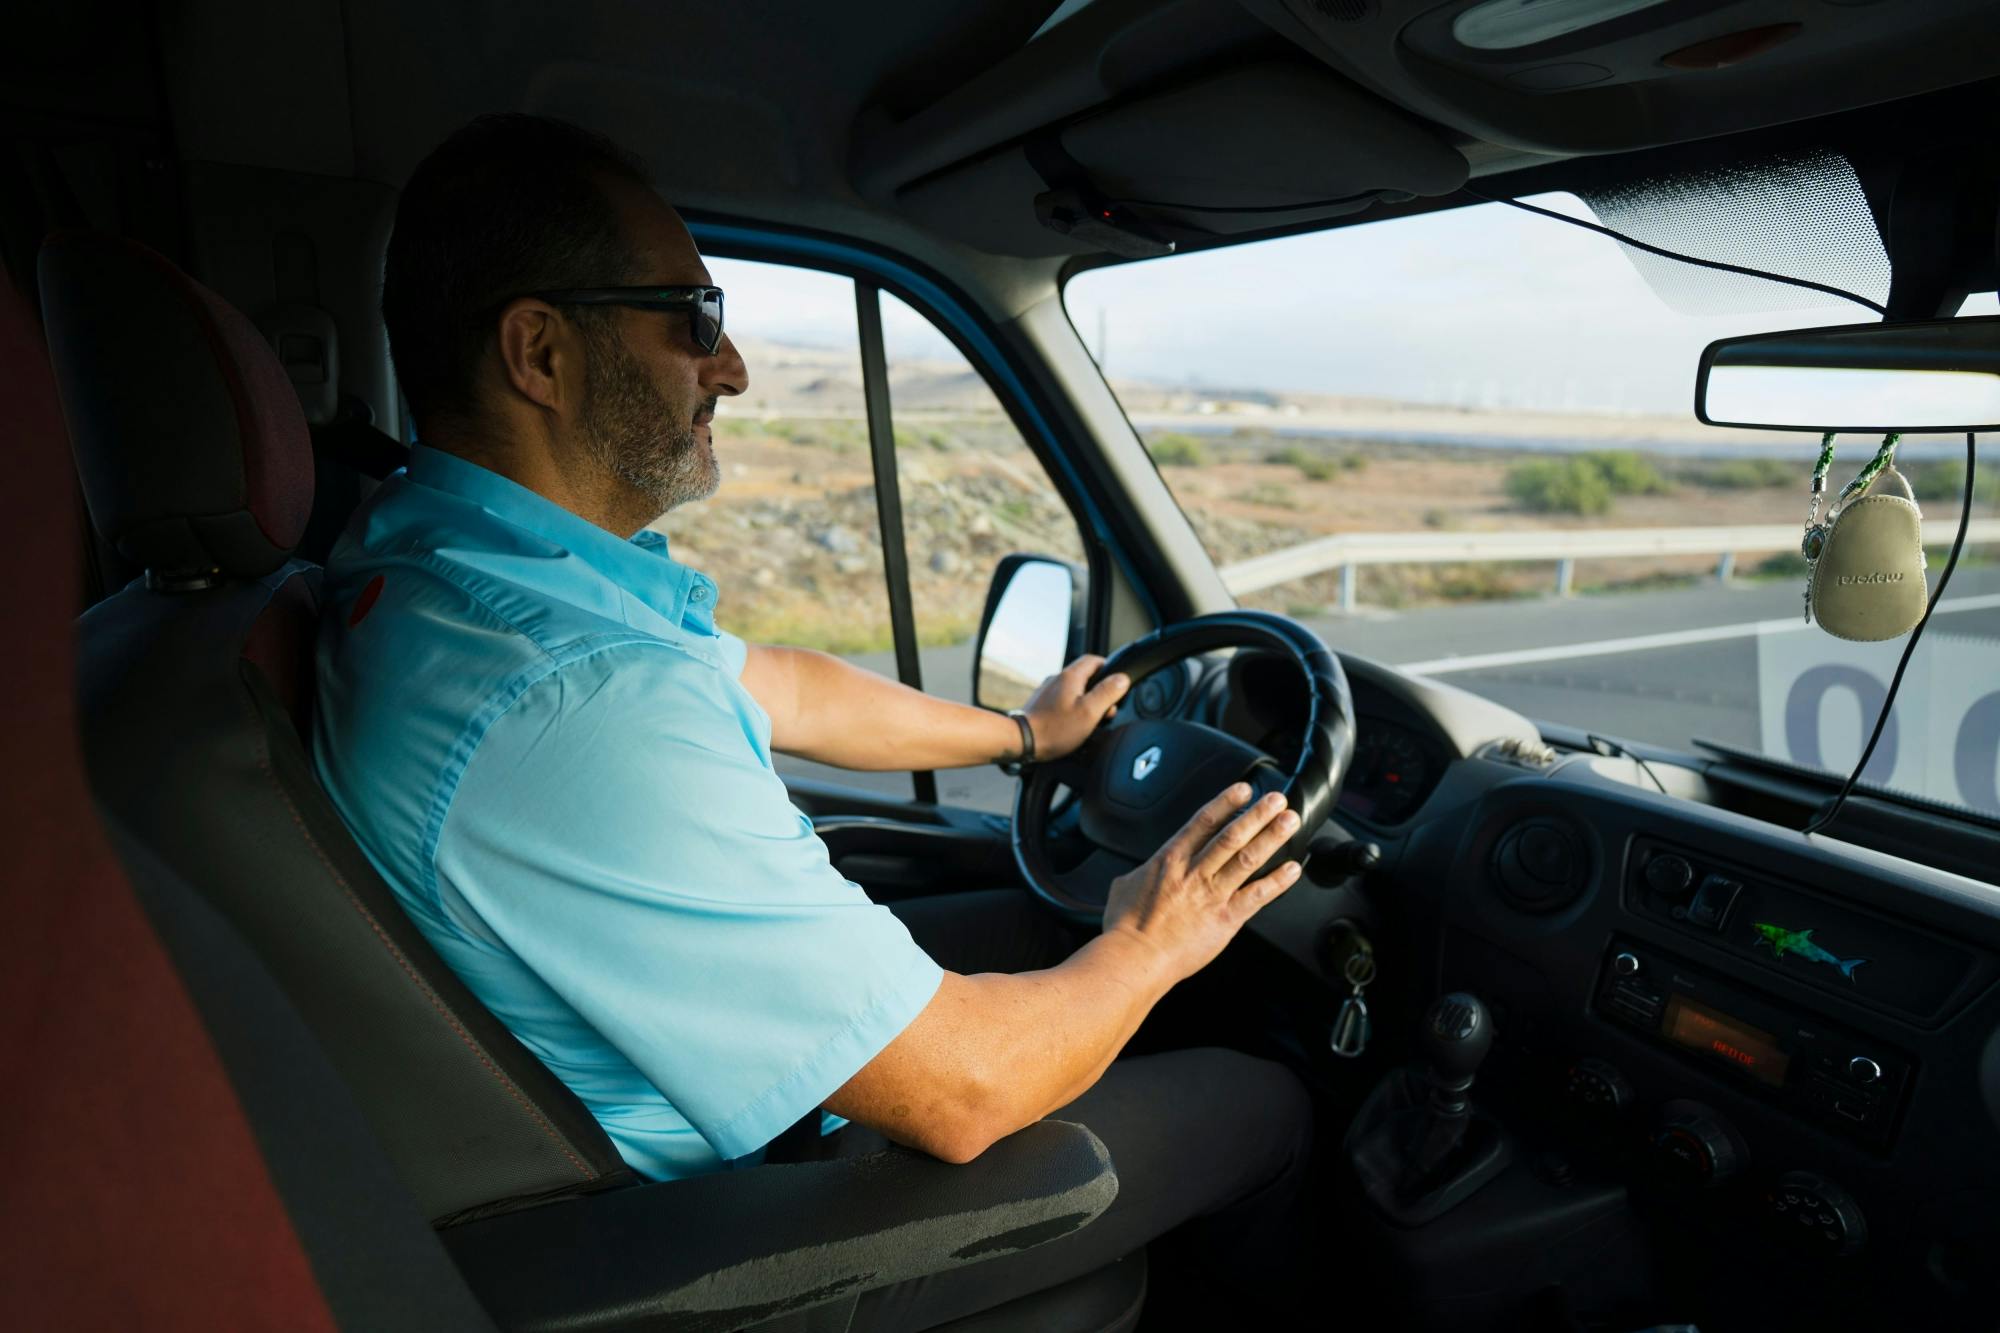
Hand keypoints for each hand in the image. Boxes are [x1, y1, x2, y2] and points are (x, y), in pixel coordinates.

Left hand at [1021, 655, 1129, 760]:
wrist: (1022, 741)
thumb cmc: (1055, 729)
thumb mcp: (1089, 711)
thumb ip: (1107, 693)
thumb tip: (1122, 678)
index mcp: (1071, 676)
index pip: (1094, 659)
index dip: (1109, 669)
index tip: (1117, 683)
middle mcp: (1057, 679)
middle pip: (1085, 675)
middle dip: (1099, 689)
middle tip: (1106, 709)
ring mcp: (1047, 691)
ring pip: (1073, 688)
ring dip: (1086, 700)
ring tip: (1090, 719)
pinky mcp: (1041, 703)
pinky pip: (1062, 699)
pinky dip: (1072, 707)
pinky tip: (1073, 723)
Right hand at [1102, 784, 1302, 982]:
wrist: (1134, 957)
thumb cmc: (1126, 927)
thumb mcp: (1124, 886)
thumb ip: (1139, 874)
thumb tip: (1138, 873)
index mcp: (1170, 860)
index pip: (1203, 822)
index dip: (1226, 802)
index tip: (1243, 790)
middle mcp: (1194, 872)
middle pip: (1232, 834)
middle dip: (1257, 814)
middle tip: (1277, 799)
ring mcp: (1211, 895)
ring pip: (1247, 858)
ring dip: (1271, 837)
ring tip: (1289, 821)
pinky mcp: (1224, 919)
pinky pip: (1256, 896)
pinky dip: (1277, 882)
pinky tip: (1292, 869)